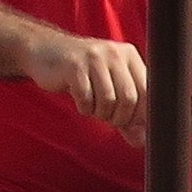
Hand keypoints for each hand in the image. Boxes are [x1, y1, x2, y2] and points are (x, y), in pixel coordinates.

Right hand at [31, 31, 151, 135]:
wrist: (44, 50)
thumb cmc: (83, 74)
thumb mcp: (109, 89)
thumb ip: (127, 115)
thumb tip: (141, 141)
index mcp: (129, 55)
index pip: (147, 91)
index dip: (140, 115)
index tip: (128, 124)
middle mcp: (114, 52)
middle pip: (129, 98)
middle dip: (118, 117)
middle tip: (106, 117)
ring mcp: (94, 57)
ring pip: (108, 100)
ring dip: (100, 113)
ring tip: (93, 107)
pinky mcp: (74, 65)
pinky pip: (86, 99)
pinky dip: (84, 108)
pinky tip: (80, 101)